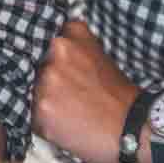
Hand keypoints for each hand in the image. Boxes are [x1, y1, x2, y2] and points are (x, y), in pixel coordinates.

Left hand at [32, 21, 141, 162]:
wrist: (132, 127)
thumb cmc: (117, 95)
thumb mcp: (99, 56)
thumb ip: (73, 46)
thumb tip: (47, 48)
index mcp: (71, 36)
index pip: (42, 43)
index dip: (49, 60)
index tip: (60, 72)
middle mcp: (57, 52)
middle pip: (36, 69)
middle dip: (47, 82)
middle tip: (70, 96)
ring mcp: (47, 80)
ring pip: (31, 92)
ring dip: (45, 103)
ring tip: (70, 112)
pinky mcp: (42, 108)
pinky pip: (31, 116)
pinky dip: (45, 123)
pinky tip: (67, 124)